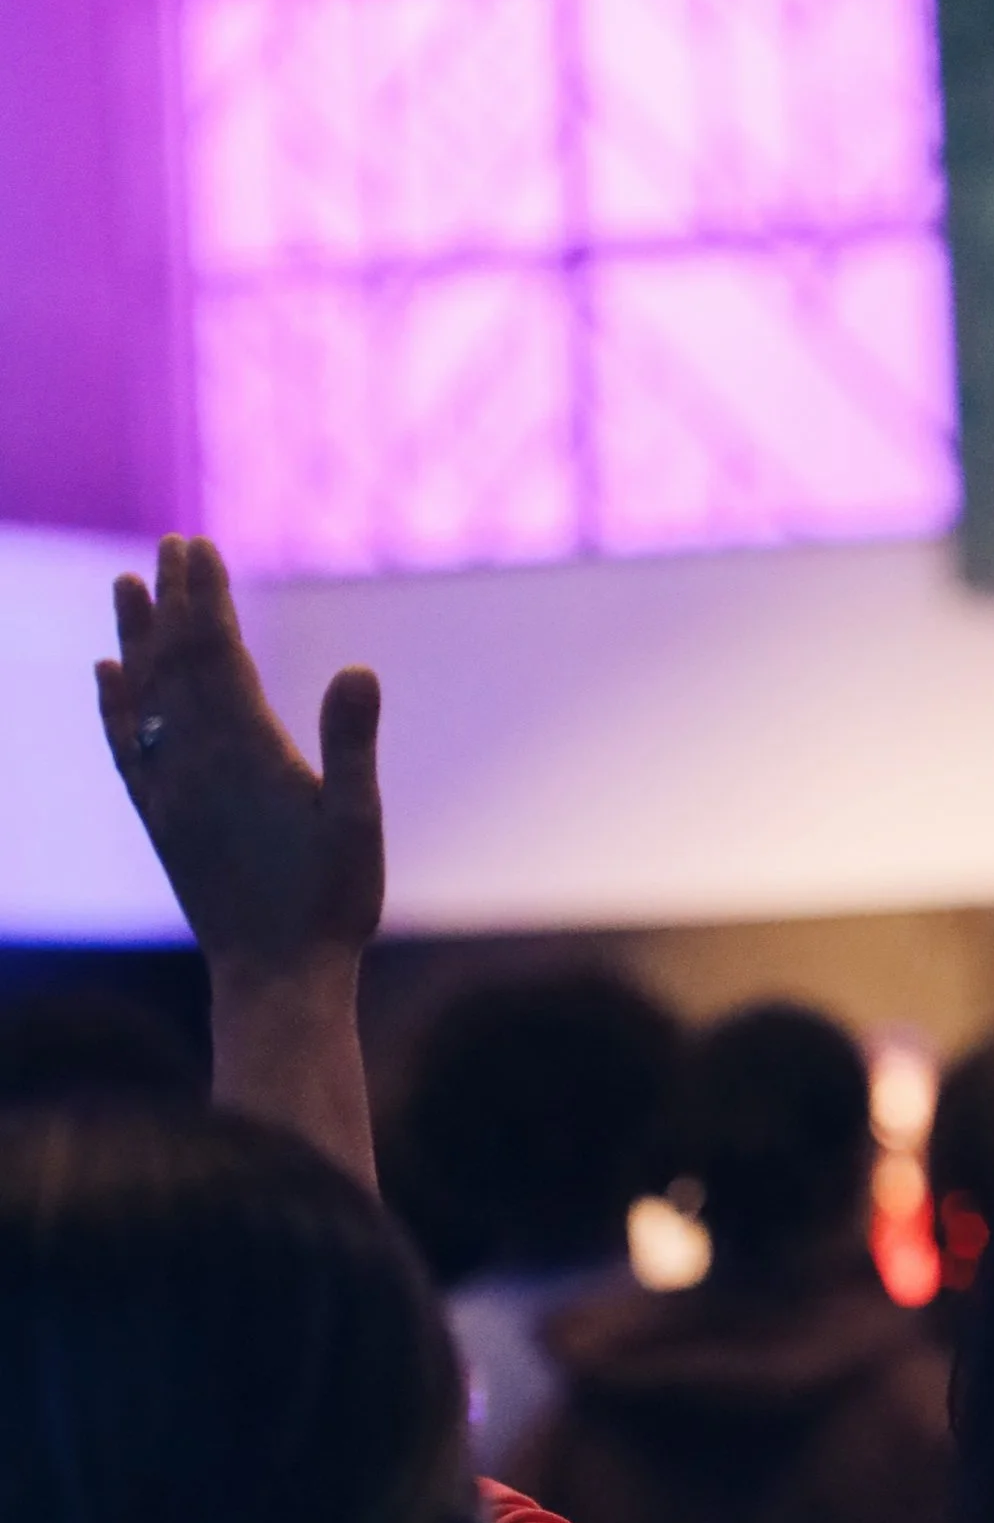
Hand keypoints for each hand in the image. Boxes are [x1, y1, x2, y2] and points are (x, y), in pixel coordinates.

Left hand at [97, 539, 382, 977]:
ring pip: (143, 696)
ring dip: (135, 638)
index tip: (198, 547)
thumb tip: (358, 669)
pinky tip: (106, 677)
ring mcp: (169, 791)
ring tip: (125, 586)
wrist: (273, 977)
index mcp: (245, 754)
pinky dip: (114, 706)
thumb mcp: (357, 823)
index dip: (206, 598)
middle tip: (170, 545)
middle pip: (175, 663)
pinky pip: (127, 747)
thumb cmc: (329, 903)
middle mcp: (194, 764)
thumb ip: (351, 743)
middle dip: (172, 601)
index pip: (217, 655)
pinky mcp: (159, 819)